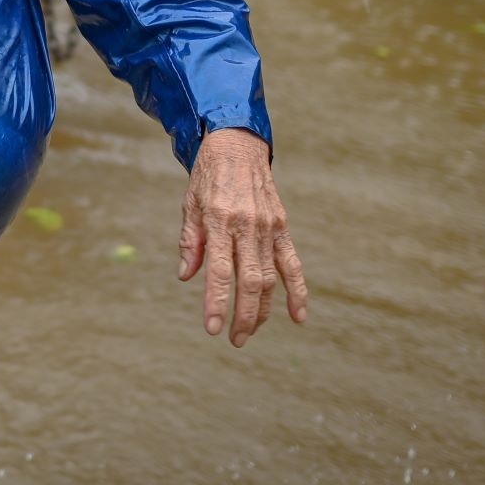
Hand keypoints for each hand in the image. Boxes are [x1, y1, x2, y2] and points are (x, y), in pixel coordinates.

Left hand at [178, 129, 307, 347]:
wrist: (237, 144)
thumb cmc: (207, 176)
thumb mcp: (189, 203)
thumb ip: (190, 241)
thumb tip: (187, 277)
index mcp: (219, 221)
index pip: (218, 272)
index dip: (216, 303)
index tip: (211, 328)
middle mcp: (247, 226)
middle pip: (249, 282)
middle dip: (244, 316)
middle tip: (235, 340)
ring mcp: (268, 227)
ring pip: (271, 278)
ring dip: (264, 310)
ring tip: (250, 332)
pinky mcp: (282, 227)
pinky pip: (293, 264)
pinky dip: (298, 291)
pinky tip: (298, 317)